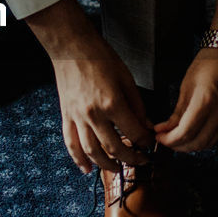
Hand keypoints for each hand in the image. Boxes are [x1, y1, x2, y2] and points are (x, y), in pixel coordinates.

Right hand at [25, 0, 154, 172]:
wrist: (71, 47)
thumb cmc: (99, 57)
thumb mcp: (126, 78)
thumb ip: (137, 104)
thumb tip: (145, 124)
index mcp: (112, 103)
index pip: (134, 132)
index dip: (146, 141)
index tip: (151, 143)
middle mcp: (93, 114)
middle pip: (114, 147)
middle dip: (130, 158)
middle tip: (140, 160)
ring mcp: (77, 117)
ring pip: (92, 151)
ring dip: (106, 164)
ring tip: (117, 168)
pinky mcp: (66, 116)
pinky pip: (71, 143)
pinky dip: (78, 159)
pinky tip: (86, 169)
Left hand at [154, 48, 217, 151]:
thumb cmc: (210, 63)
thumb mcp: (187, 85)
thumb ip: (177, 111)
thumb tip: (164, 128)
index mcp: (206, 100)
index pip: (186, 132)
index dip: (169, 139)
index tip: (159, 136)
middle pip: (197, 143)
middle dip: (178, 146)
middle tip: (165, 140)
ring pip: (207, 144)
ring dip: (190, 146)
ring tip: (175, 139)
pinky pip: (215, 137)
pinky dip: (201, 140)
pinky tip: (190, 135)